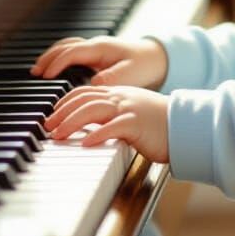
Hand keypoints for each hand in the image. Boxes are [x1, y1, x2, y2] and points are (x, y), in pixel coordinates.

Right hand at [31, 35, 167, 89]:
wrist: (158, 57)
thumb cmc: (145, 65)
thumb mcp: (131, 73)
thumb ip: (113, 78)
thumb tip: (95, 82)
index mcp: (101, 48)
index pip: (72, 52)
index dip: (57, 64)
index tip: (45, 76)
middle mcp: (96, 45)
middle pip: (64, 47)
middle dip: (48, 58)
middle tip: (34, 72)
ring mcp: (95, 48)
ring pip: (67, 47)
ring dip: (52, 56)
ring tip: (38, 70)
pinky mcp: (97, 54)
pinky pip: (73, 52)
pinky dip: (60, 58)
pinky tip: (55, 69)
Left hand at [45, 85, 169, 163]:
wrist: (186, 125)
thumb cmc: (160, 124)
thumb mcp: (132, 113)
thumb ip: (112, 115)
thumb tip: (91, 126)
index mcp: (119, 93)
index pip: (85, 92)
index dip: (65, 102)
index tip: (53, 115)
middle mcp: (121, 98)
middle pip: (84, 100)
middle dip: (61, 113)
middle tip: (48, 127)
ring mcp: (128, 109)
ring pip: (92, 110)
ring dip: (71, 123)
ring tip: (58, 136)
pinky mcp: (137, 124)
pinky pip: (112, 127)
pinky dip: (97, 134)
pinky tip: (85, 143)